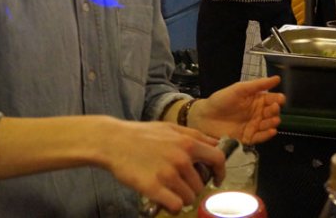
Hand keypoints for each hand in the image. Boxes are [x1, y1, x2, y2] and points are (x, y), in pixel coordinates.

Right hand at [100, 120, 222, 213]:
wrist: (114, 141)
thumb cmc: (143, 134)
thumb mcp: (172, 128)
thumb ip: (196, 135)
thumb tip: (217, 143)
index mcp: (188, 142)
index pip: (218, 159)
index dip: (221, 172)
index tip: (216, 179)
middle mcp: (181, 158)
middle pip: (201, 185)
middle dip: (193, 188)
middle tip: (181, 185)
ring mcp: (167, 173)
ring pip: (189, 197)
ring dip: (182, 198)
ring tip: (170, 191)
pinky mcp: (153, 187)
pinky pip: (175, 206)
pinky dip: (172, 207)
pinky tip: (165, 201)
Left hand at [191, 76, 285, 145]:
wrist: (204, 117)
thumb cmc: (221, 100)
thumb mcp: (239, 89)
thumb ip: (257, 84)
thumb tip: (277, 78)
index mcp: (256, 100)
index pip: (272, 99)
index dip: (278, 99)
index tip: (280, 99)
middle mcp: (257, 113)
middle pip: (272, 112)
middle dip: (275, 110)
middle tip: (273, 108)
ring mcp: (253, 126)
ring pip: (268, 125)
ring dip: (273, 122)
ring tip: (273, 120)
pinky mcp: (249, 138)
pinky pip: (261, 137)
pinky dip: (267, 135)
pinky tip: (272, 131)